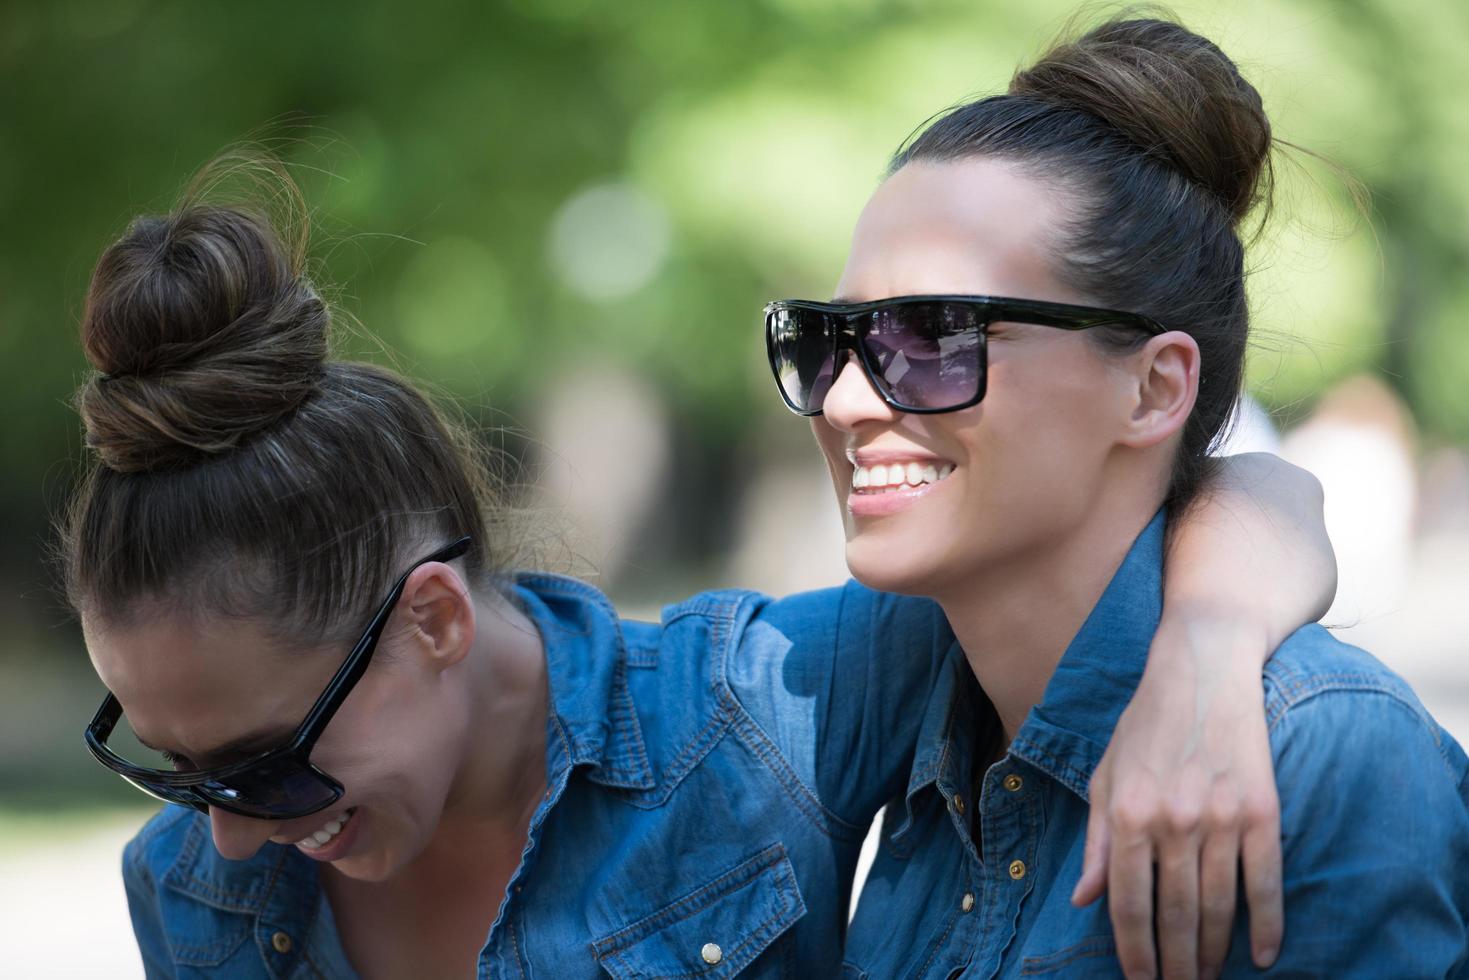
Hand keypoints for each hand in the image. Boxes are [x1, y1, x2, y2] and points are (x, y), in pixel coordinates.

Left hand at [1073, 610, 1282, 979]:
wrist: (1204, 670)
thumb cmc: (1146, 724)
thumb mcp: (1106, 775)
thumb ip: (1096, 840)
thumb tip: (1083, 898)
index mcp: (1127, 813)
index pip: (1127, 901)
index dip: (1133, 949)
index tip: (1140, 979)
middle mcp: (1172, 821)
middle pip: (1175, 913)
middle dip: (1175, 963)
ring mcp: (1219, 817)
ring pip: (1218, 906)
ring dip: (1214, 952)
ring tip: (1207, 978)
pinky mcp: (1261, 811)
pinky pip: (1266, 881)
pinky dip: (1266, 924)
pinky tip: (1261, 955)